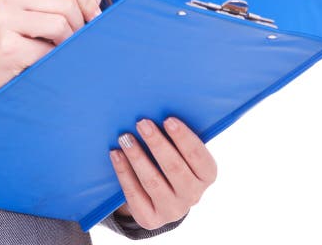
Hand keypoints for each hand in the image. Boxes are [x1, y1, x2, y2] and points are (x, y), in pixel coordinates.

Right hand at [0, 0, 102, 95]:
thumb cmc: (19, 41)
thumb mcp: (43, 13)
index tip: (93, 17)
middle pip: (67, 2)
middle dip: (80, 25)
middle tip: (75, 40)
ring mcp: (6, 19)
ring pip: (60, 24)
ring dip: (68, 42)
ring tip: (59, 49)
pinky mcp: (7, 45)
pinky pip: (48, 50)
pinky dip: (54, 58)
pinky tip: (45, 60)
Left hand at [108, 116, 216, 230]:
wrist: (160, 197)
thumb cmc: (171, 158)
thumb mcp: (181, 150)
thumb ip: (176, 134)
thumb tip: (158, 104)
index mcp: (206, 175)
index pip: (199, 158)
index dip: (184, 138)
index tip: (168, 119)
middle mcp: (193, 196)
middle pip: (175, 168)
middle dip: (157, 143)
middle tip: (142, 122)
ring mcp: (171, 209)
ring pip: (153, 181)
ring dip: (137, 157)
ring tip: (125, 137)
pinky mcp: (150, 218)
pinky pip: (134, 194)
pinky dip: (124, 172)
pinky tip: (115, 154)